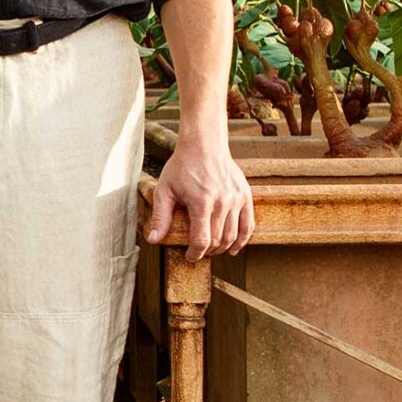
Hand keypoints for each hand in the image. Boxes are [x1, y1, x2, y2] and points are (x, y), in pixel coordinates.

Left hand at [146, 133, 252, 259]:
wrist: (204, 144)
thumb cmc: (182, 166)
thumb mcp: (165, 189)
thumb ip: (161, 216)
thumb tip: (153, 240)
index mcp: (201, 202)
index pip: (202, 240)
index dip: (195, 254)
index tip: (190, 257)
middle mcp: (222, 202)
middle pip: (218, 240)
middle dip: (207, 251)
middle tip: (199, 252)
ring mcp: (236, 199)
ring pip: (233, 235)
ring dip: (223, 248)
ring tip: (213, 250)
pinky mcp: (245, 195)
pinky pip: (248, 224)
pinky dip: (243, 239)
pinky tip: (234, 247)